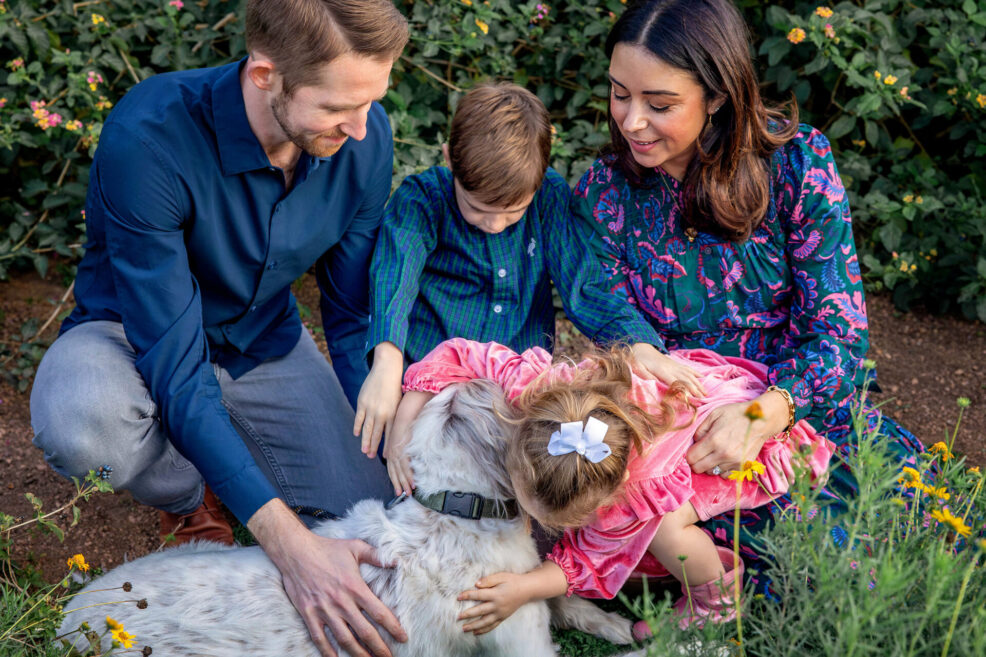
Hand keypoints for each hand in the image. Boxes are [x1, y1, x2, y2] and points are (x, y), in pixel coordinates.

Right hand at [248, 500, 406, 656]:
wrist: (296, 551)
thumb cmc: (328, 548)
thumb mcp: (355, 547)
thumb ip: (377, 555)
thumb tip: (397, 561)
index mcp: (355, 587)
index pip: (379, 613)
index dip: (393, 628)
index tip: (403, 638)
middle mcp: (342, 602)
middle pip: (365, 632)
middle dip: (379, 648)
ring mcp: (324, 610)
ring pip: (344, 639)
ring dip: (358, 654)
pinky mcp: (309, 614)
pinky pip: (319, 638)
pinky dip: (327, 652)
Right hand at [354, 342, 403, 456]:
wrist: (387, 370)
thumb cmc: (395, 386)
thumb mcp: (399, 402)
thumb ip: (397, 416)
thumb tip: (397, 430)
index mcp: (394, 413)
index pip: (390, 434)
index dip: (387, 446)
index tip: (386, 456)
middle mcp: (382, 413)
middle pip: (377, 434)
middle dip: (374, 447)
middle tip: (371, 457)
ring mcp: (371, 408)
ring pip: (367, 429)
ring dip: (365, 441)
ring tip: (364, 451)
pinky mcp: (362, 402)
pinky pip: (359, 418)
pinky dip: (357, 427)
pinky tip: (357, 434)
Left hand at [383, 390, 433, 495]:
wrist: (408, 408)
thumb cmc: (409, 418)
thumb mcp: (405, 432)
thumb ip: (404, 443)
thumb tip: (406, 452)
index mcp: (392, 446)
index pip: (392, 465)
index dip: (396, 476)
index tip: (399, 486)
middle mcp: (392, 450)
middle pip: (394, 471)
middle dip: (398, 483)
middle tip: (402, 494)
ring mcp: (396, 450)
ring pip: (399, 471)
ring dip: (404, 483)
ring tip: (408, 493)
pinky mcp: (402, 448)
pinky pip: (405, 465)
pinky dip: (408, 476)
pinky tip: (412, 483)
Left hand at [457, 572, 531, 634]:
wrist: (526, 589)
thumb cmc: (513, 581)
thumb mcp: (501, 576)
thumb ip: (488, 580)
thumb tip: (477, 584)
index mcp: (496, 594)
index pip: (478, 595)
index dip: (468, 595)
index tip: (458, 597)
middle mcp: (497, 605)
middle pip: (480, 611)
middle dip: (468, 614)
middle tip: (458, 617)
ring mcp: (500, 613)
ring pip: (485, 622)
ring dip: (474, 626)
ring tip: (464, 628)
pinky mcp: (503, 617)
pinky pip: (492, 625)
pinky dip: (484, 630)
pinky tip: (476, 632)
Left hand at [630, 343, 705, 397]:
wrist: (641, 347)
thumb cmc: (638, 359)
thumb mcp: (638, 368)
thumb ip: (646, 376)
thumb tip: (655, 385)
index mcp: (662, 371)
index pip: (675, 382)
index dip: (684, 390)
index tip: (691, 399)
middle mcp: (671, 368)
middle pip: (686, 379)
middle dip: (695, 389)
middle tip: (703, 399)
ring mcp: (675, 365)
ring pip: (690, 374)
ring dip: (698, 383)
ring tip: (705, 393)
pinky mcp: (675, 364)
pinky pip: (688, 368)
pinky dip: (696, 373)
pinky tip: (703, 378)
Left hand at [685, 397, 785, 474]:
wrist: (761, 420)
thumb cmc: (736, 414)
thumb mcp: (714, 414)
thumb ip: (700, 430)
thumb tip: (694, 443)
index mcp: (714, 440)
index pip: (691, 458)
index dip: (689, 455)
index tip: (693, 450)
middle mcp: (723, 454)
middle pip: (699, 469)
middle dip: (696, 462)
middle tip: (701, 454)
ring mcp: (734, 462)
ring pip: (712, 473)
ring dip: (710, 466)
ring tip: (715, 455)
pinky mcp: (743, 466)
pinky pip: (725, 475)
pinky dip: (722, 470)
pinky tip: (724, 460)